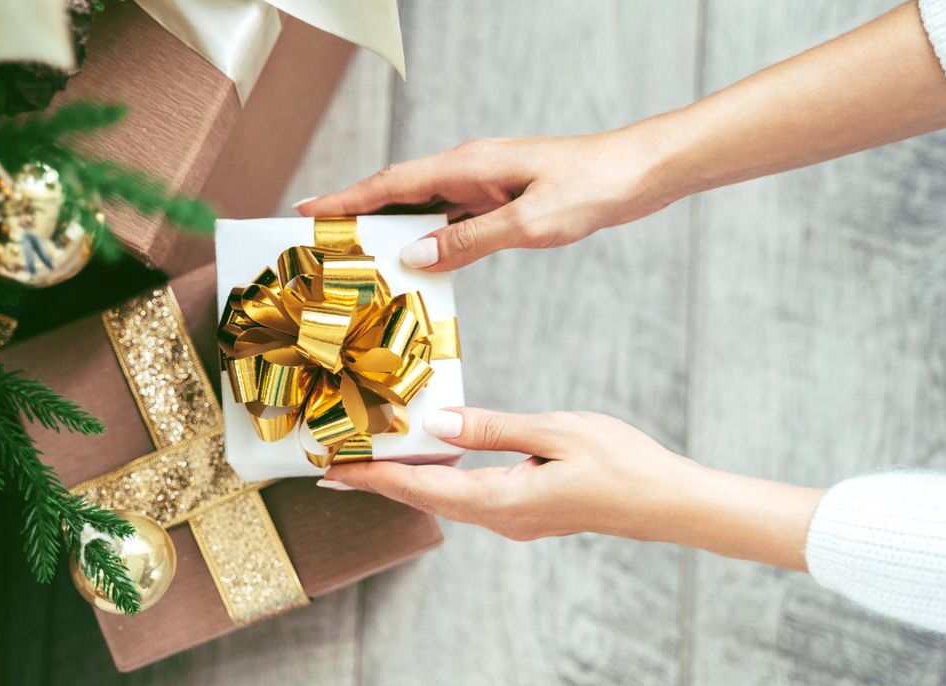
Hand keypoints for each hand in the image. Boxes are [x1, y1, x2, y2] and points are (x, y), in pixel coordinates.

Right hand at [294, 130, 675, 271]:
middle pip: (397, 192)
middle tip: (317, 239)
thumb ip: (470, 241)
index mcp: (468, 165)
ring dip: (389, 228)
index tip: (307, 210)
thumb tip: (416, 255)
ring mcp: (484, 184)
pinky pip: (450, 219)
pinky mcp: (500, 199)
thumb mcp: (530, 223)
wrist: (638, 173)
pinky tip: (417, 261)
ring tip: (355, 255)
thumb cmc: (592, 187)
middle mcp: (469, 169)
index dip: (345, 198)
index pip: (391, 183)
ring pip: (422, 207)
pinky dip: (426, 238)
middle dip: (355, 213)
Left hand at [319, 407, 823, 569]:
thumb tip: (435, 424)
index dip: (374, 478)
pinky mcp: (525, 512)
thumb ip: (492, 428)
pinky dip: (437, 479)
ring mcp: (513, 520)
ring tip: (368, 460)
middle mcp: (500, 518)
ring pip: (444, 499)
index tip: (332, 470)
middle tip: (332, 465)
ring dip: (406, 480)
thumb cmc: (620, 463)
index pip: (422, 487)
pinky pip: (467, 497)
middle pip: (424, 497)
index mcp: (502, 499)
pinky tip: (429, 460)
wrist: (666, 502)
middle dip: (377, 481)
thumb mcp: (554, 431)